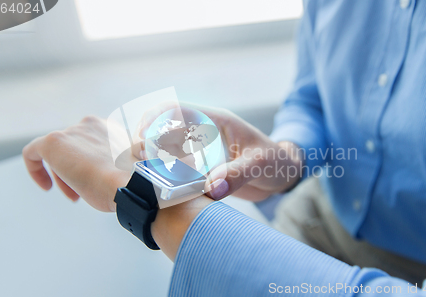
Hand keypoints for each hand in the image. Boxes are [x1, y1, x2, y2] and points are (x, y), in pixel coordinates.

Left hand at [22, 116, 132, 211]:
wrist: (128, 182)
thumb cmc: (129, 180)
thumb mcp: (124, 167)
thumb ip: (112, 162)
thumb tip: (106, 172)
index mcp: (109, 128)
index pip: (89, 144)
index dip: (88, 165)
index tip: (92, 181)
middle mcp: (89, 125)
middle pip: (72, 149)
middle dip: (75, 172)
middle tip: (82, 194)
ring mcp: (71, 132)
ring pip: (57, 154)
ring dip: (64, 176)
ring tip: (75, 196)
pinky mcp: (53, 142)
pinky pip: (33, 152)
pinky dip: (35, 168)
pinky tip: (45, 185)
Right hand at [132, 102, 303, 201]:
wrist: (284, 174)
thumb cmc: (276, 161)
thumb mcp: (260, 164)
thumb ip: (237, 174)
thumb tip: (211, 189)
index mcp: (213, 120)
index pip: (173, 110)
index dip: (152, 121)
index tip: (142, 142)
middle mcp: (201, 133)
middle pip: (159, 129)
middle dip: (144, 144)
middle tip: (141, 167)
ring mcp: (199, 152)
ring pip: (163, 150)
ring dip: (153, 163)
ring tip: (151, 181)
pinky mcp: (200, 170)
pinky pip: (175, 171)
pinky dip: (166, 179)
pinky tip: (166, 191)